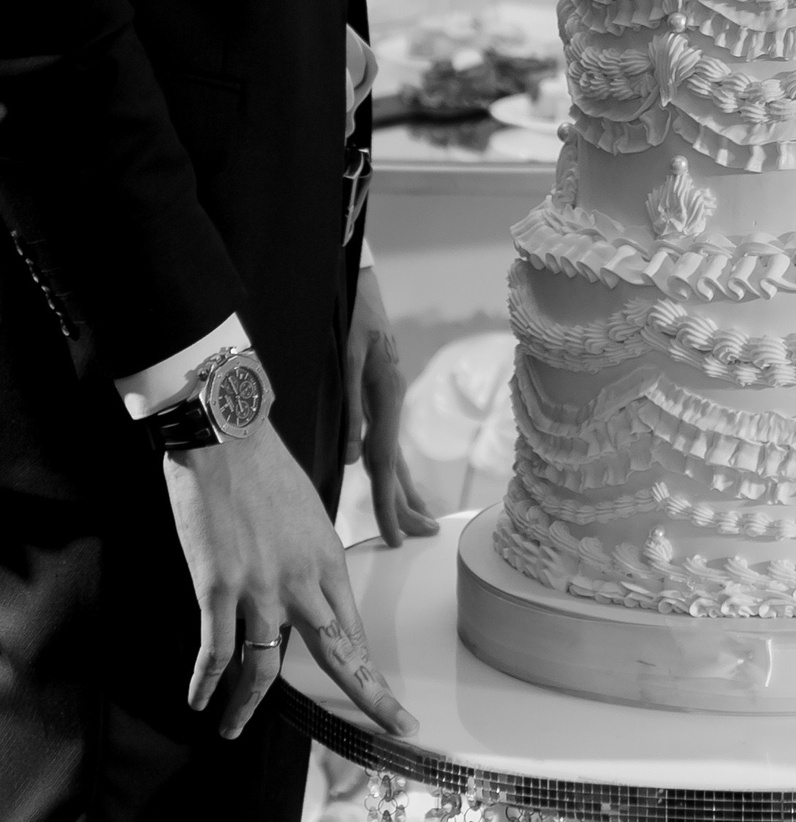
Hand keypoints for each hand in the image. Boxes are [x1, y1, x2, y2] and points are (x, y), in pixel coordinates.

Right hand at [163, 414, 419, 742]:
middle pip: (337, 655)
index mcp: (328, 562)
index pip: (356, 634)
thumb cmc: (265, 469)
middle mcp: (302, 581)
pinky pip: (214, 651)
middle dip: (368, 698)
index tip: (395, 709)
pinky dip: (204, 683)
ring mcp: (260, 588)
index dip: (373, 677)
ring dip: (244, 708)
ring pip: (262, 669)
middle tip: (391, 729)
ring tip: (229, 731)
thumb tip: (309, 594)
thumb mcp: (307, 515)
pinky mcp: (217, 587)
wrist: (225, 435)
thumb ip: (311, 561)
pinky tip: (196, 701)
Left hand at [346, 264, 437, 548]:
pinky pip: (387, 438)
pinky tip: (393, 477)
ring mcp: (388, 399)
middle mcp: (392, 402)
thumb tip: (355, 458)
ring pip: (395, 454)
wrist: (360, 284)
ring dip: (406, 488)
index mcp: (387, 397)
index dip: (389, 504)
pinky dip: (392, 465)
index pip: (385, 463)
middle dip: (406, 504)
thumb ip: (351, 408)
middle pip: (397, 464)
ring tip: (423, 518)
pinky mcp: (380, 394)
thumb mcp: (347, 357)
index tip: (396, 537)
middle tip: (419, 537)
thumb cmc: (353, 316)